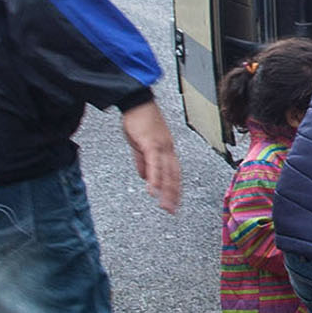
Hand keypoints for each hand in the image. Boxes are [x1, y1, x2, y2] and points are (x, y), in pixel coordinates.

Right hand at [123, 98, 181, 213]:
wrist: (136, 101)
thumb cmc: (139, 120)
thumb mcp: (140, 144)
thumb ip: (142, 161)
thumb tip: (145, 177)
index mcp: (167, 149)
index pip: (175, 172)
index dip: (175, 189)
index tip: (174, 202)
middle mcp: (168, 148)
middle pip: (174, 175)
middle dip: (173, 195)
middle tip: (171, 211)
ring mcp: (161, 146)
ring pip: (166, 172)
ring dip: (166, 191)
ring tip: (164, 206)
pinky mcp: (150, 143)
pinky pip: (154, 164)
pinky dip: (154, 178)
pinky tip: (152, 190)